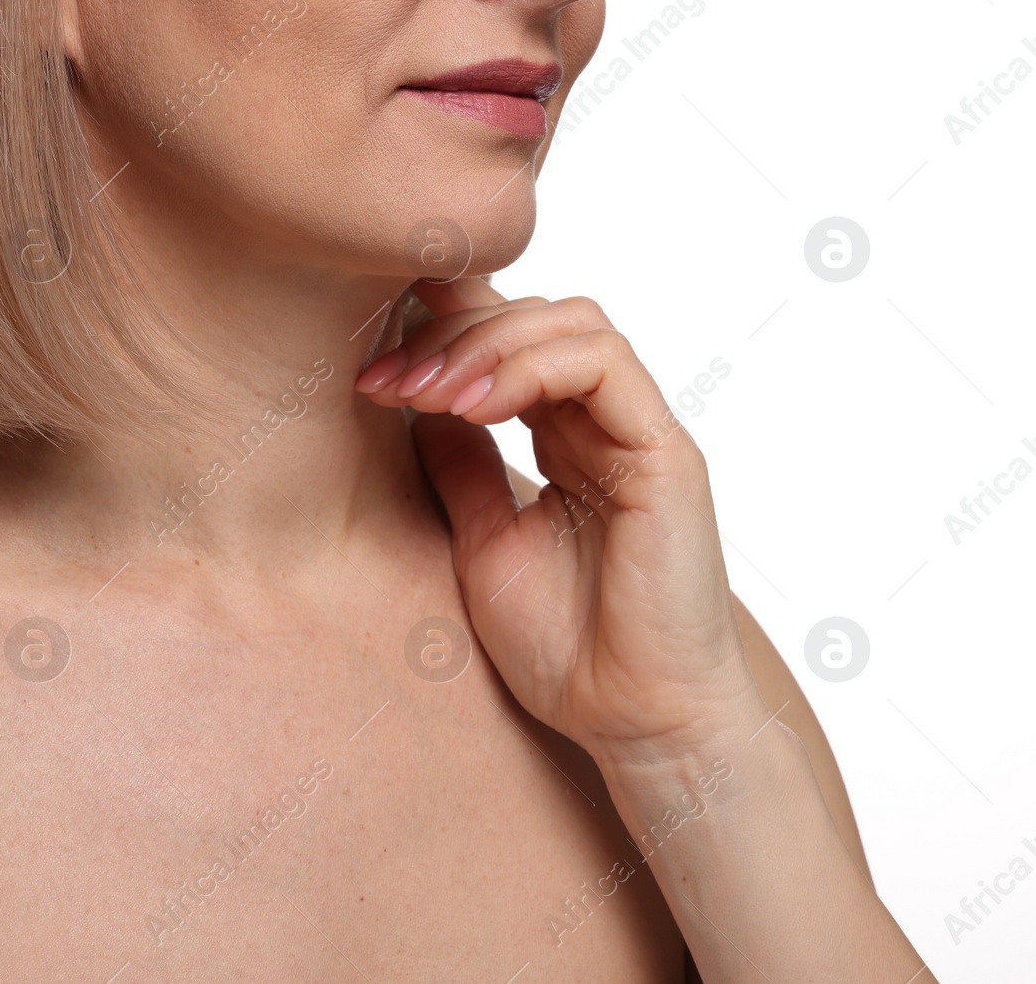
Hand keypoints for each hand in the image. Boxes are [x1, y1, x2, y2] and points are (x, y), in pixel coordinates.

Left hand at [358, 277, 763, 763]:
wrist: (629, 719)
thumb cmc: (567, 646)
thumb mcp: (480, 540)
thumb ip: (458, 466)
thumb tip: (412, 401)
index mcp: (564, 438)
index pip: (509, 343)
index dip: (440, 330)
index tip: (370, 365)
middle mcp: (604, 424)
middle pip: (532, 317)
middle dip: (446, 333)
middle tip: (384, 379)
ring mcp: (638, 433)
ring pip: (569, 323)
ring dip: (482, 343)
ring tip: (422, 392)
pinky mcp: (665, 453)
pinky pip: (603, 364)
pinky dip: (529, 367)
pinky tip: (471, 405)